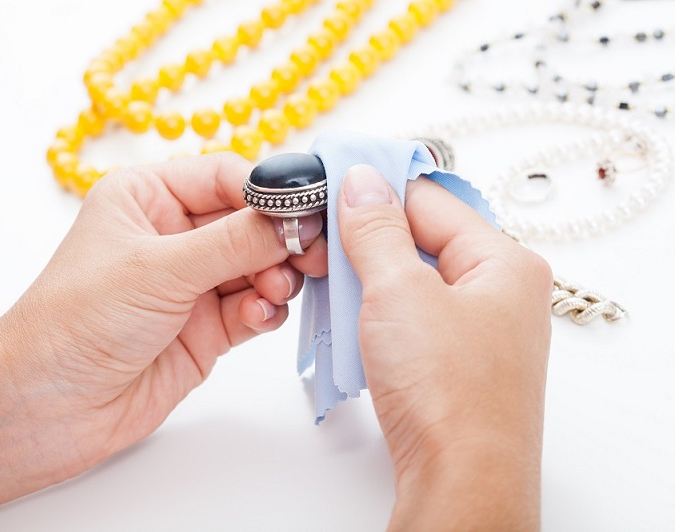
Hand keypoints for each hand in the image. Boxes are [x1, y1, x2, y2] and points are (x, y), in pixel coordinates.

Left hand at [0, 153, 327, 529]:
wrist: (46, 407)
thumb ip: (235, 241)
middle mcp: (173, 236)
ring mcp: (192, 285)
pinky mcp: (207, 329)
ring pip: (260, 266)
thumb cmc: (75, 323)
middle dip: (282, 237)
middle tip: (311, 252)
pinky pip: (255, 308)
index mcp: (148, 198)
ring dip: (277, 275)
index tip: (308, 208)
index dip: (270, 191)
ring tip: (273, 290)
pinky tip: (258, 317)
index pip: (226, 177)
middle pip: (251, 222)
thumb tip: (297, 215)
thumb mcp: (159, 268)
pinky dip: (266, 310)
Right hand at [337, 165, 551, 530]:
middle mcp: (499, 293)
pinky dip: (376, 315)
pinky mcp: (456, 365)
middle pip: (421, 241)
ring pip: (411, 283)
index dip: (377, 188)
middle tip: (318, 241)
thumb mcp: (400, 292)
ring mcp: (478, 332)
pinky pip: (411, 320)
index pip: (430, 200)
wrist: (461, 482)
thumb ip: (376, 231)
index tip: (331, 181)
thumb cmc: (448, 393)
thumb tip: (361, 182)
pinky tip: (348, 323)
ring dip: (366, 281)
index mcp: (505, 262)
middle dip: (366, 241)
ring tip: (326, 283)